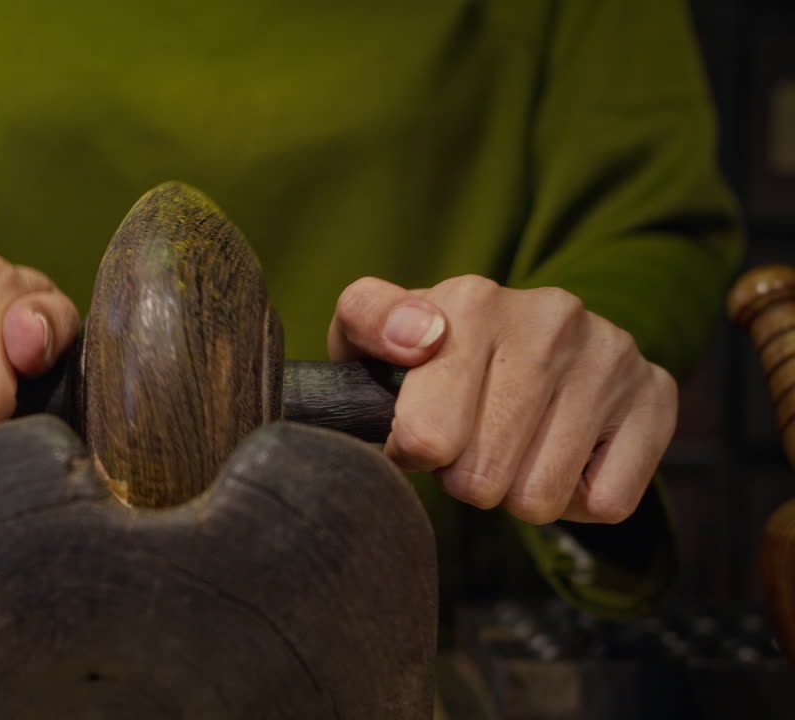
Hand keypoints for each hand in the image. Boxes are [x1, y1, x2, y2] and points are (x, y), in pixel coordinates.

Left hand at [328, 275, 676, 524]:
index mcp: (473, 300)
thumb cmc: (428, 354)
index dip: (414, 452)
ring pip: (540, 499)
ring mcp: (610, 355)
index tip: (418, 431)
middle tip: (469, 441)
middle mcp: (549, 318)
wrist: (522, 335)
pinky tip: (561, 453)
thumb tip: (419, 337)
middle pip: (482, 479)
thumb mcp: (370, 333)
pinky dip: (576, 499)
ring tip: (512, 445)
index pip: (427, 437)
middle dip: (464, 476)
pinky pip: (606, 502)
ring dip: (516, 490)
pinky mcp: (656, 394)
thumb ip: (367, 319)